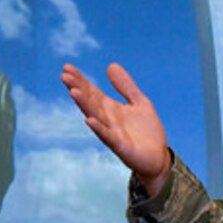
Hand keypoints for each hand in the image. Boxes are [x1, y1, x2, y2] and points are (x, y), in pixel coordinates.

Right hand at [62, 62, 171, 196]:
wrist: (158, 158)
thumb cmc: (147, 132)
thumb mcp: (139, 102)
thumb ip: (126, 86)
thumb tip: (111, 65)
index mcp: (111, 109)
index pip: (92, 91)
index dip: (80, 80)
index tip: (67, 67)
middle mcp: (107, 120)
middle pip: (90, 102)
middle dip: (77, 88)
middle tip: (64, 75)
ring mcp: (112, 133)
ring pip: (95, 116)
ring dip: (84, 105)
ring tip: (73, 91)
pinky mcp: (121, 147)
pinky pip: (108, 136)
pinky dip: (99, 129)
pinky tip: (89, 120)